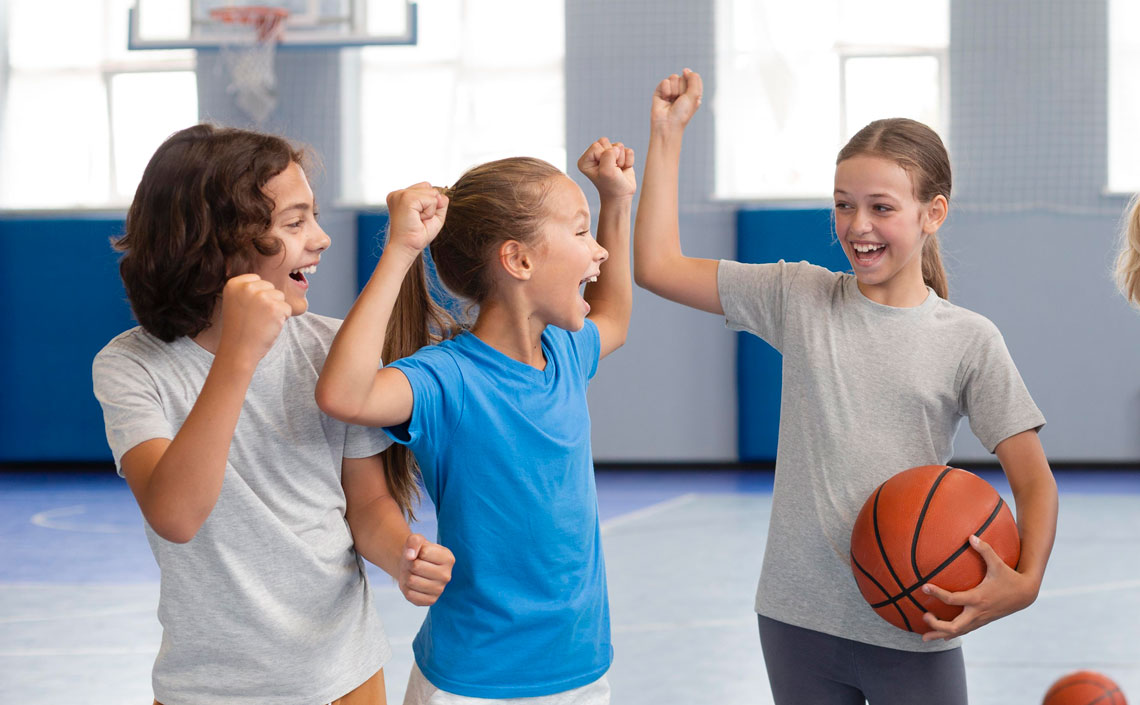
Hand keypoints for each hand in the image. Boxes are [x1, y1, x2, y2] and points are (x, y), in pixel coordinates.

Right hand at [217, 274, 290, 366]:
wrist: (238, 350)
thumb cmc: (239, 328)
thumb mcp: (235, 302)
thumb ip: (247, 290)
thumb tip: (266, 283)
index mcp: (234, 284)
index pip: (257, 280)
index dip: (257, 296)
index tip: (247, 310)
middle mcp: (247, 287)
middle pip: (270, 287)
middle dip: (267, 302)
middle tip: (254, 318)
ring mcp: (261, 297)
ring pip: (280, 297)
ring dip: (275, 310)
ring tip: (260, 322)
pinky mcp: (275, 308)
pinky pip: (287, 309)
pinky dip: (281, 319)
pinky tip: (268, 327)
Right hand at [385, 183, 448, 257]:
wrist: (407, 247)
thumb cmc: (417, 235)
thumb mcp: (434, 216)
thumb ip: (440, 203)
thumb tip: (442, 195)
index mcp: (401, 196)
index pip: (425, 187)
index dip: (428, 204)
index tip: (417, 217)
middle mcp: (398, 193)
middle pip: (429, 187)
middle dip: (430, 205)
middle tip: (418, 220)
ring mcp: (401, 194)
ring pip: (431, 192)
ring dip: (430, 210)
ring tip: (418, 220)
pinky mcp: (406, 198)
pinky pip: (431, 200)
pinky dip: (429, 212)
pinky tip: (418, 219)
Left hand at [399, 533, 453, 606]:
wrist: (415, 567)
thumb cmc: (418, 552)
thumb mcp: (417, 540)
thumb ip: (414, 541)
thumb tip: (410, 556)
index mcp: (448, 558)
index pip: (423, 553)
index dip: (415, 552)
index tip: (418, 554)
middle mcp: (447, 575)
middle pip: (416, 567)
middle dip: (410, 564)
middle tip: (413, 565)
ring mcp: (440, 590)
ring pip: (411, 581)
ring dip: (406, 575)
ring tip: (413, 573)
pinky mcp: (430, 601)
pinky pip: (410, 595)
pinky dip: (406, 588)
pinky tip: (413, 585)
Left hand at [577, 137, 635, 199]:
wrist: (622, 196)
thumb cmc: (611, 185)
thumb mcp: (606, 171)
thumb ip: (608, 154)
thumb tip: (617, 147)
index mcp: (585, 160)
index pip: (596, 146)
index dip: (604, 157)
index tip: (604, 170)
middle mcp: (595, 155)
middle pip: (605, 141)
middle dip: (613, 156)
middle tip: (612, 169)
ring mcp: (608, 155)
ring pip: (618, 145)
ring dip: (621, 159)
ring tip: (617, 170)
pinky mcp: (620, 156)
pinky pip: (628, 151)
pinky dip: (628, 161)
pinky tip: (623, 169)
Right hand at [651, 68, 702, 130]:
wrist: (667, 124)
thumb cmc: (682, 114)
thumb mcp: (694, 96)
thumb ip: (694, 79)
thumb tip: (685, 69)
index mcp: (692, 92)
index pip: (694, 77)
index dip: (692, 84)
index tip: (689, 95)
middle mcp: (682, 90)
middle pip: (684, 76)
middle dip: (682, 89)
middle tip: (679, 101)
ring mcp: (671, 90)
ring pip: (674, 77)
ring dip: (674, 90)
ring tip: (671, 101)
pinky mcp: (660, 90)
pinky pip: (665, 81)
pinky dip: (665, 91)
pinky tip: (664, 99)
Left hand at [919, 534, 1037, 640]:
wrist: (1025, 595)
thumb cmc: (1009, 577)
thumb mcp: (998, 563)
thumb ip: (984, 549)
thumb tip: (971, 536)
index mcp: (978, 598)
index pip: (953, 599)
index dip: (937, 593)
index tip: (924, 586)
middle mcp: (977, 612)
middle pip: (954, 627)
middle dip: (937, 625)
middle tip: (924, 616)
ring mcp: (980, 619)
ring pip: (958, 633)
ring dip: (941, 634)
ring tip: (924, 637)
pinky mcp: (982, 621)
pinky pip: (964, 631)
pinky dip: (952, 634)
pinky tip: (941, 636)